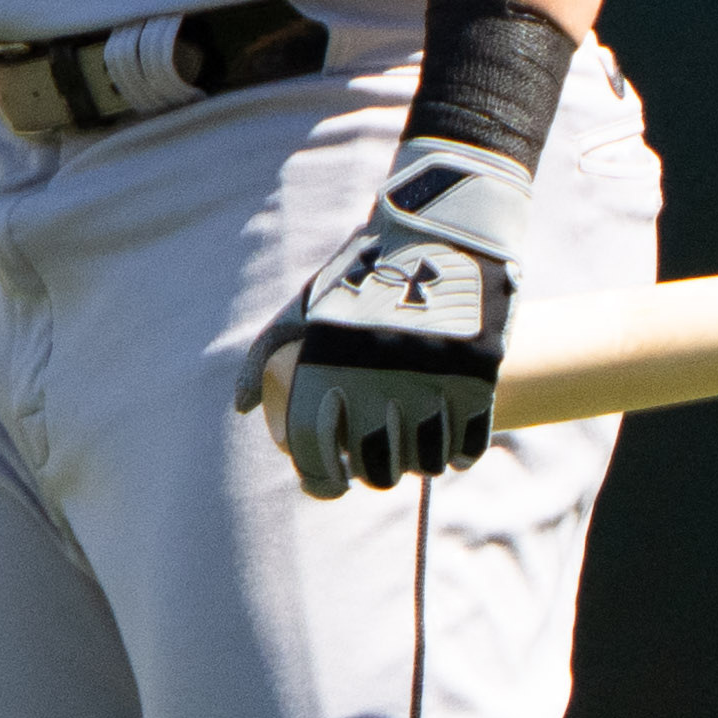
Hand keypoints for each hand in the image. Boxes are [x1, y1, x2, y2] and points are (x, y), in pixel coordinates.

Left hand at [246, 137, 527, 494]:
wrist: (436, 233)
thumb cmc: (358, 277)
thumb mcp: (301, 309)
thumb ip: (261, 356)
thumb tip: (242, 410)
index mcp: (323, 367)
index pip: (315, 455)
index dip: (321, 481)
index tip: (330, 484)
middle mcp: (371, 381)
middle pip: (374, 468)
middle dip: (373, 474)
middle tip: (376, 466)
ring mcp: (426, 382)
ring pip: (423, 463)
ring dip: (417, 466)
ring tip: (413, 454)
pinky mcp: (475, 380)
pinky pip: (465, 446)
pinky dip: (457, 455)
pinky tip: (450, 449)